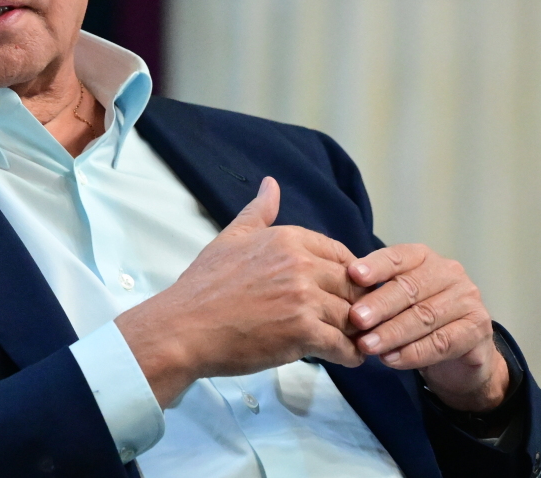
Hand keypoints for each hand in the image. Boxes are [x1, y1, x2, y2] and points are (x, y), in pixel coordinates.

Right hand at [116, 177, 366, 405]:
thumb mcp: (230, 238)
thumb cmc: (204, 286)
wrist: (184, 328)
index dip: (347, 275)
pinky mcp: (303, 333)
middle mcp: (300, 264)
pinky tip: (345, 357)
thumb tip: (271, 184)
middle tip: (351, 320)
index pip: (340, 254)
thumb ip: (258, 212)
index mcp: (288, 239)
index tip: (341, 291)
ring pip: (352, 315)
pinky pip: (344, 345)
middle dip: (356, 303)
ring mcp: (304, 299)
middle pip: (352, 284)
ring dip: (356, 331)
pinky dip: (349, 355)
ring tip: (351, 341)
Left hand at [347, 244, 508, 411]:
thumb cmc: (417, 319)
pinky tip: (391, 360)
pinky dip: (414, 352)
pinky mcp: (478, 329)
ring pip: (425, 317)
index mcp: (424, 258)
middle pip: (410, 288)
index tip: (353, 274)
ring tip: (367, 346)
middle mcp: (449, 273)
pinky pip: (442, 342)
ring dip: (392, 333)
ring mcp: (467, 300)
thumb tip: (340, 294)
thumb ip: (374, 293)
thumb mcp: (396, 301)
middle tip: (355, 320)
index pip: (397, 257)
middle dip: (379, 305)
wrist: (462, 356)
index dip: (375, 266)